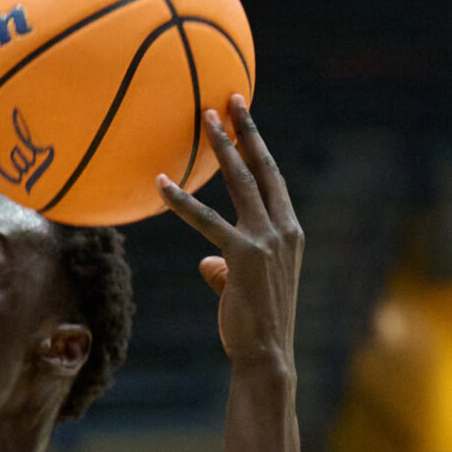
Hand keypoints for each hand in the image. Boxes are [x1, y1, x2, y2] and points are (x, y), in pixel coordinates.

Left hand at [160, 98, 301, 369]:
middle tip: (229, 98)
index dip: (258, 146)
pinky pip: (206, 221)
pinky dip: (182, 200)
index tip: (245, 117)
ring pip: (240, 182)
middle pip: (261, 168)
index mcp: (289, 231)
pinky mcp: (243, 256)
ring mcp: (266, 240)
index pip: (272, 179)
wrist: (267, 353)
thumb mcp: (244, 286)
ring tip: (203, 118)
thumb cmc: (255, 322)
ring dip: (221, 147)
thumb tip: (206, 261)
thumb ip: (227, 266)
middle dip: (245, 130)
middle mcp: (283, 229)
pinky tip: (161, 183)